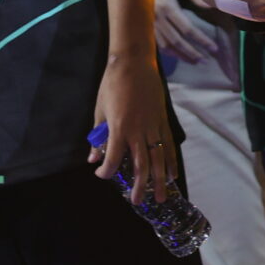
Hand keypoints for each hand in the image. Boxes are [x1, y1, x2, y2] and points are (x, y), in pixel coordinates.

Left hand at [91, 52, 179, 203]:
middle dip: (140, 186)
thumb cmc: (112, 84)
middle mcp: (138, 130)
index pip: (113, 159)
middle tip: (138, 202)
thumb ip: (98, 136)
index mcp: (119, 128)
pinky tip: (171, 174)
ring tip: (160, 196)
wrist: (133, 62)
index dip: (106, 171)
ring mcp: (153, 125)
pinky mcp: (163, 120)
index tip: (101, 174)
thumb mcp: (99, 110)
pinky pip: (168, 145)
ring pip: (158, 158)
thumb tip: (93, 157)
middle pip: (141, 165)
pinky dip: (171, 161)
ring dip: (159, 180)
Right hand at [153, 0, 211, 62]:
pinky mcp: (145, 25)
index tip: (213, 48)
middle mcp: (156, 17)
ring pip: (166, 45)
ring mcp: (149, 23)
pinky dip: (168, 51)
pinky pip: (157, 42)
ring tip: (195, 61)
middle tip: (206, 61)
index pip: (187, 29)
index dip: (201, 40)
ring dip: (181, 55)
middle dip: (192, 52)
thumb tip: (212, 8)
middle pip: (177, 41)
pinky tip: (179, 55)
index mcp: (167, 6)